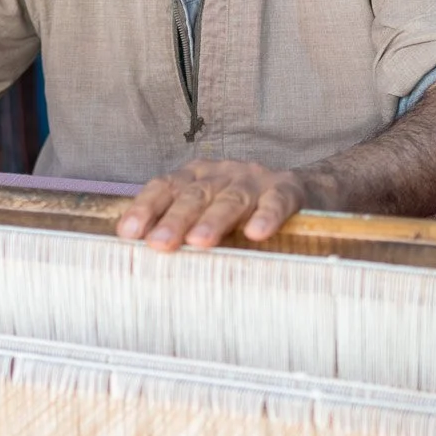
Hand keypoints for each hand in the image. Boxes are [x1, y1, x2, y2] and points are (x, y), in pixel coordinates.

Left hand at [116, 159, 326, 251]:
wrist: (306, 191)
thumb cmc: (245, 212)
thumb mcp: (208, 215)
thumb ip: (179, 230)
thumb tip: (138, 262)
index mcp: (196, 177)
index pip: (164, 187)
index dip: (145, 207)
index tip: (128, 233)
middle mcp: (221, 174)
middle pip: (194, 195)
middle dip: (174, 220)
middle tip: (159, 244)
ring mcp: (255, 180)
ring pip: (230, 198)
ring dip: (214, 220)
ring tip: (200, 242)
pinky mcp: (288, 189)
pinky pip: (276, 201)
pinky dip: (266, 216)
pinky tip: (256, 233)